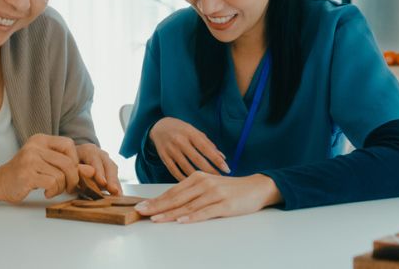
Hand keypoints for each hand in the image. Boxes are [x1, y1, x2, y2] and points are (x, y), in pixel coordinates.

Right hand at [0, 134, 84, 202]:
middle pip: (68, 162)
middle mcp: (35, 146)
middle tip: (68, 187)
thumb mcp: (47, 164)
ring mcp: (30, 159)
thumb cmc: (26, 173)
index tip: (72, 172)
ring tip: (53, 189)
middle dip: (73, 178)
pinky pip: (52, 183)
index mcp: (40, 139)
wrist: (0, 182)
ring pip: (61, 174)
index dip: (75, 161)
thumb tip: (92, 170)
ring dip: (61, 187)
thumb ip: (68, 164)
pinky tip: (46, 192)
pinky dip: (53, 191)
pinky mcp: (27, 174)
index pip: (68, 144)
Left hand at [75, 143, 122, 195]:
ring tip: (118, 194)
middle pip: (108, 165)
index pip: (94, 159)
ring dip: (115, 183)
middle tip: (114, 190)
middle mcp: (100, 154)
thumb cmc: (71, 163)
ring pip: (113, 170)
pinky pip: (115, 176)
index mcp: (88, 150)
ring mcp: (107, 160)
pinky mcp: (111, 168)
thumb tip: (79, 180)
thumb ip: (75, 172)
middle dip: (111, 179)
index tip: (103, 183)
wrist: (76, 156)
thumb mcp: (70, 165)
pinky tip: (118, 194)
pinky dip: (116, 185)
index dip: (99, 171)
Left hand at [134, 172, 281, 222]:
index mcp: (197, 177)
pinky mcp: (225, 204)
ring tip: (156, 219)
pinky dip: (192, 217)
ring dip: (170, 213)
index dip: (156, 200)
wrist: (256, 187)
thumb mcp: (208, 186)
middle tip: (141, 212)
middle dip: (157, 206)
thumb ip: (191, 192)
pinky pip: (205, 212)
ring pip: (188, 205)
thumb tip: (170, 203)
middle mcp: (203, 183)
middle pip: (176, 198)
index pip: (172, 191)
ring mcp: (214, 193)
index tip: (142, 206)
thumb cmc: (230, 189)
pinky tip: (182, 220)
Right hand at [149, 117, 229, 179]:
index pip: (206, 148)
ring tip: (209, 183)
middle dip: (210, 171)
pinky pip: (175, 172)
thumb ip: (208, 144)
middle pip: (197, 159)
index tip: (226, 169)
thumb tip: (222, 157)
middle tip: (220, 179)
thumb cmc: (181, 130)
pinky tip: (193, 183)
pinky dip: (184, 179)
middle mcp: (179, 141)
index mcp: (190, 132)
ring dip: (199, 177)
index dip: (217, 160)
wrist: (159, 127)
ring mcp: (171, 150)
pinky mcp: (164, 158)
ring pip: (186, 168)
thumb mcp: (194, 131)